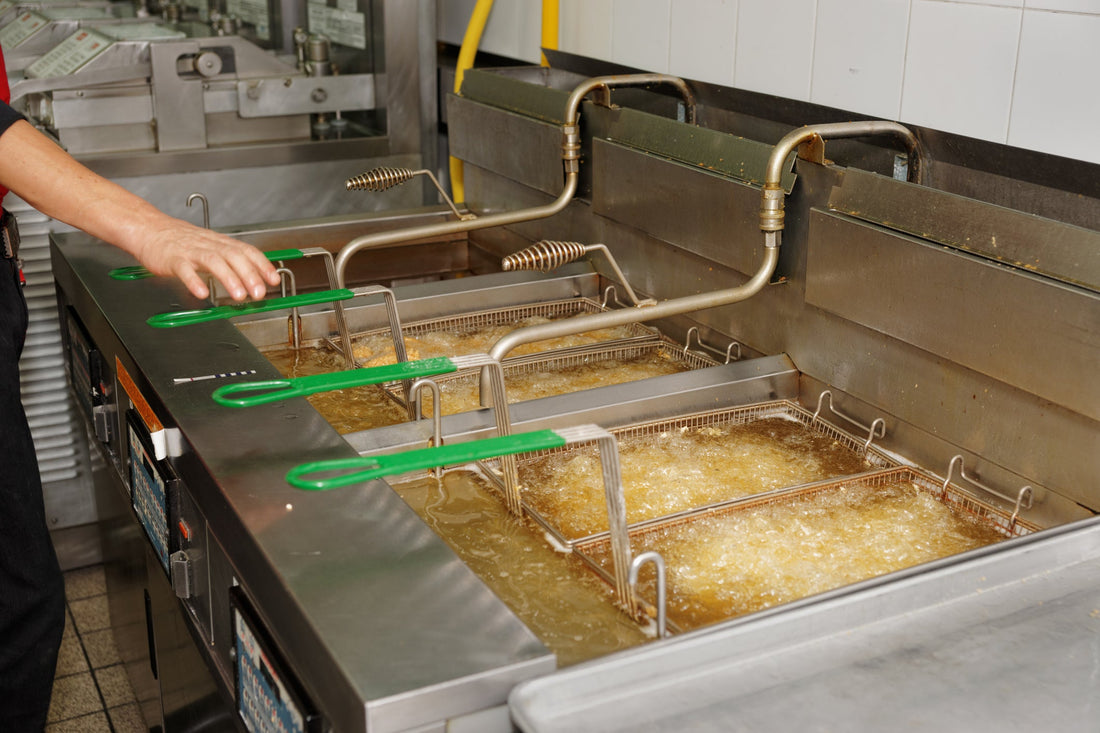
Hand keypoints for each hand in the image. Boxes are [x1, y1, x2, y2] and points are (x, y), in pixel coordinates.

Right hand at [0, 118, 280, 301]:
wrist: (147, 229)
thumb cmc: (180, 241)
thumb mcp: (209, 247)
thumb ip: (229, 262)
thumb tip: (252, 278)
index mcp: (219, 242)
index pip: (246, 251)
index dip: (262, 265)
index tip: (274, 280)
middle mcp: (208, 245)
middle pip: (234, 257)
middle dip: (250, 275)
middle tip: (260, 294)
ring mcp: (190, 251)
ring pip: (214, 262)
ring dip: (229, 279)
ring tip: (239, 296)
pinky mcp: (172, 259)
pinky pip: (184, 271)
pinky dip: (194, 282)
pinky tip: (202, 294)